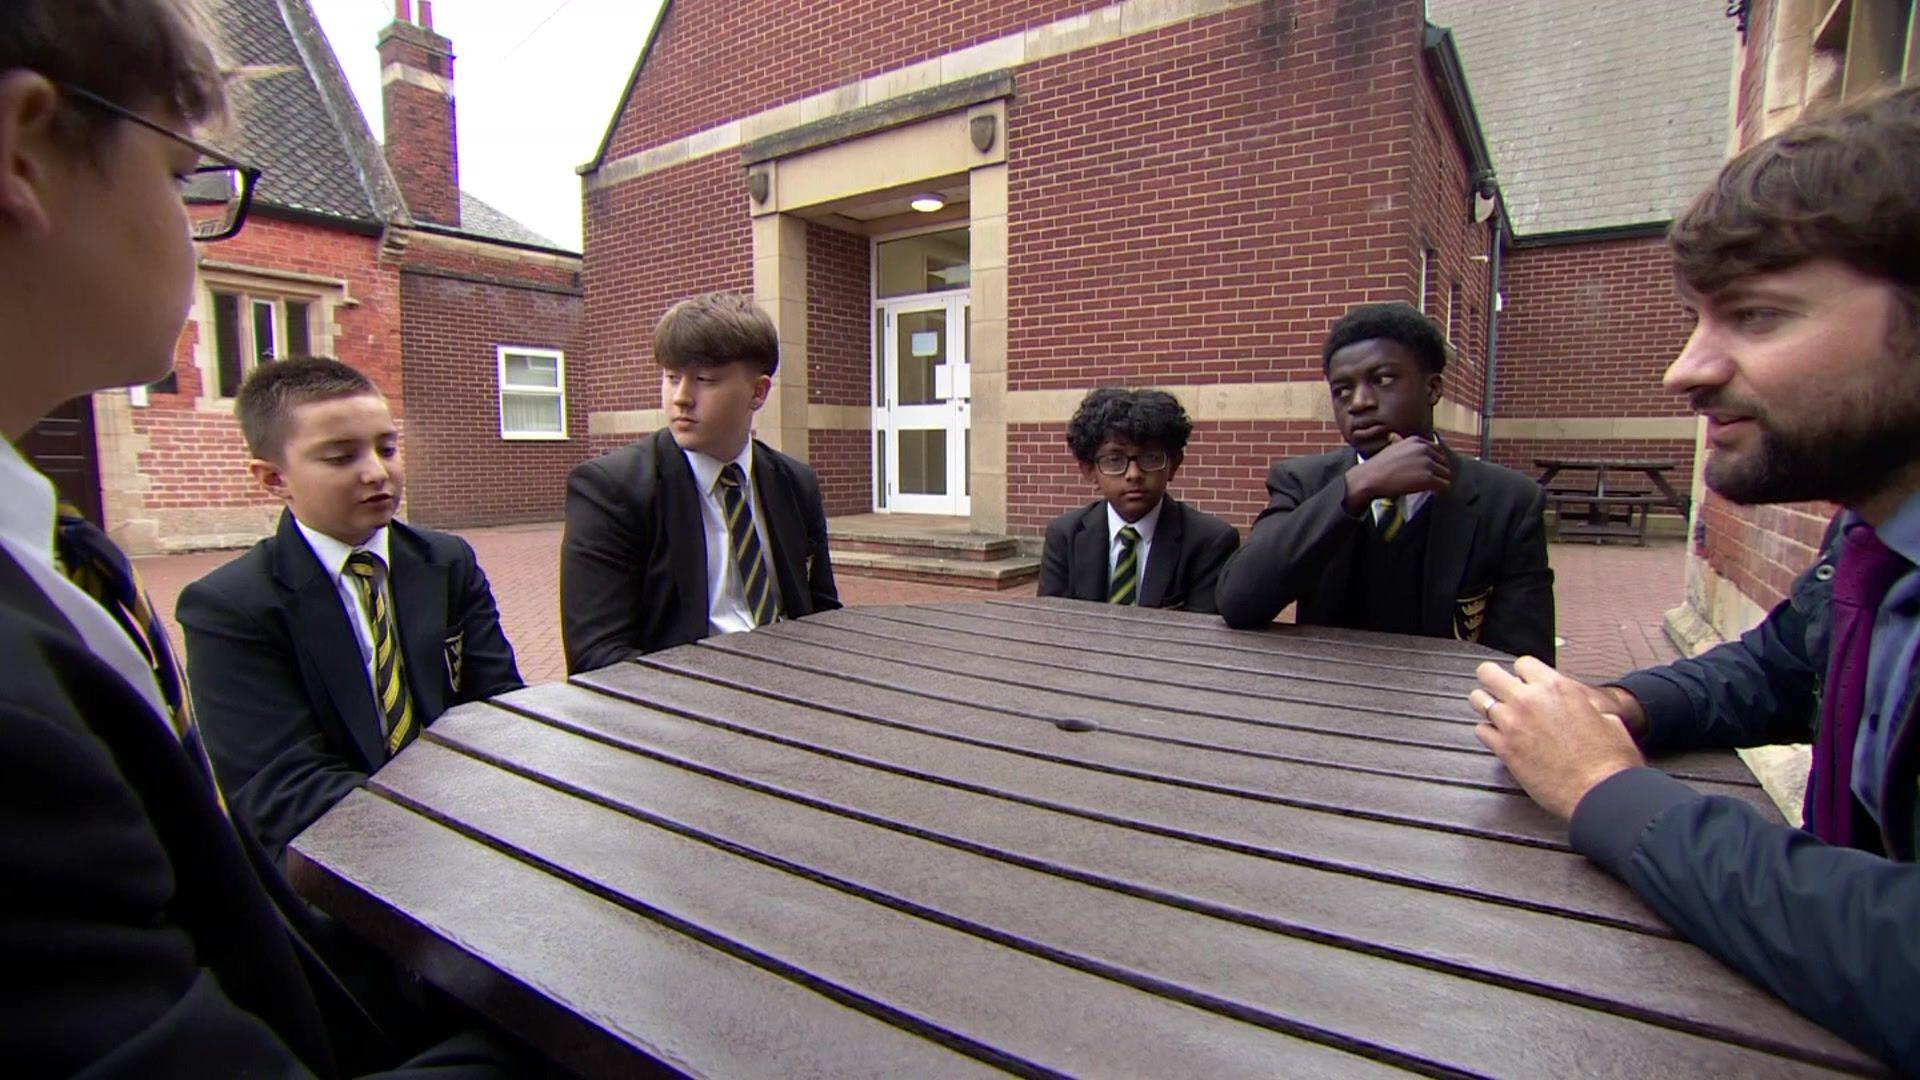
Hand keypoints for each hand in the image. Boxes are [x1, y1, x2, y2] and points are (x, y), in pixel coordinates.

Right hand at [1343, 434, 1451, 512]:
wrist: (1370, 478)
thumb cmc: (1377, 466)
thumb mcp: (1390, 447)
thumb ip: (1399, 441)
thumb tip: (1394, 436)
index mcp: (1417, 441)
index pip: (1438, 451)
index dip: (1435, 462)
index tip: (1430, 471)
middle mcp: (1424, 449)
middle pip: (1444, 463)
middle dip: (1439, 473)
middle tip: (1432, 482)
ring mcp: (1427, 463)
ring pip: (1446, 474)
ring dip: (1440, 482)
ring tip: (1432, 489)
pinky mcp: (1428, 478)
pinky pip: (1445, 485)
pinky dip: (1441, 491)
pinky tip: (1433, 493)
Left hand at [1468, 656, 1645, 820]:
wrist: (1601, 790)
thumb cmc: (1609, 758)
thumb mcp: (1606, 715)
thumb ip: (1580, 701)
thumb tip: (1575, 701)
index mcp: (1556, 687)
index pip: (1522, 663)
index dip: (1523, 674)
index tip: (1526, 684)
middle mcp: (1529, 700)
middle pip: (1488, 673)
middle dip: (1492, 680)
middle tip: (1499, 691)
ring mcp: (1512, 723)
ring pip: (1477, 700)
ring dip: (1486, 705)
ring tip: (1496, 714)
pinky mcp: (1504, 749)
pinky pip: (1480, 731)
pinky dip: (1488, 733)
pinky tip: (1500, 738)